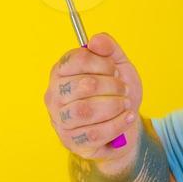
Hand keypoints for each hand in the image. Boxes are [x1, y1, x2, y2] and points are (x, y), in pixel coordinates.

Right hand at [43, 33, 142, 171]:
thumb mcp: (118, 66)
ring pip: (86, 111)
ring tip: (126, 103)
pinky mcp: (71, 141)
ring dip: (114, 105)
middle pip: (84, 85)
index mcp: (61, 71)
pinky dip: (117, 124)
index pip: (77, 59)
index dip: (103, 63)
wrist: (123, 126)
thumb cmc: (115, 93)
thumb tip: (97, 40)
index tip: (115, 69)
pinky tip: (128, 117)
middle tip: (123, 88)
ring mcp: (60, 120)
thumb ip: (108, 49)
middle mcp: (54, 95)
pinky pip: (95, 133)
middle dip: (112, 86)